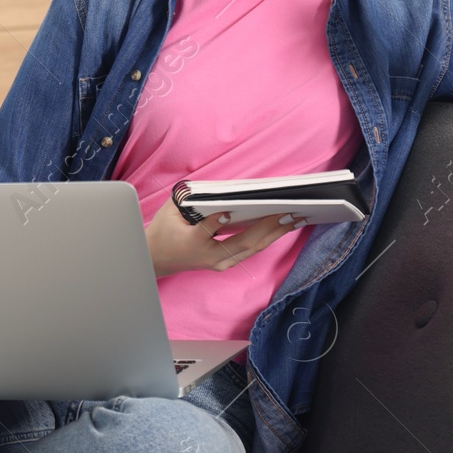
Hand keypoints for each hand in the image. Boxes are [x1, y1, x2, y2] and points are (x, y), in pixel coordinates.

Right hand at [143, 195, 301, 277]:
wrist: (157, 259)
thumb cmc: (163, 231)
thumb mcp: (169, 211)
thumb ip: (187, 199)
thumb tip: (212, 188)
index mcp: (191, 242)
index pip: (205, 232)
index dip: (216, 222)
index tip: (228, 210)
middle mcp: (210, 257)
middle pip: (243, 243)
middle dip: (268, 227)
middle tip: (288, 212)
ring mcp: (220, 263)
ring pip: (253, 249)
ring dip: (276, 233)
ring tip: (295, 219)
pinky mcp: (226, 263)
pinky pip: (251, 250)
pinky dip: (268, 237)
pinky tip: (283, 227)